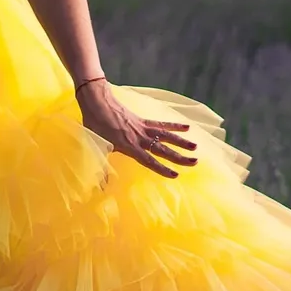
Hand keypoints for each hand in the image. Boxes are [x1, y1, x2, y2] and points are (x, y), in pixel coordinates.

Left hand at [76, 81, 197, 178]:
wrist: (97, 102)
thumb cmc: (95, 126)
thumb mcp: (98, 147)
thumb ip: (102, 168)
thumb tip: (102, 188)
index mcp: (129, 146)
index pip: (149, 160)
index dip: (162, 168)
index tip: (175, 175)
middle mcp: (140, 138)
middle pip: (163, 149)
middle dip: (179, 157)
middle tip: (194, 162)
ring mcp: (143, 128)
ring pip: (166, 136)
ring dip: (181, 141)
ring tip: (195, 147)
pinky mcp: (143, 120)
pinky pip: (161, 124)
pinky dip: (174, 126)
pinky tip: (187, 127)